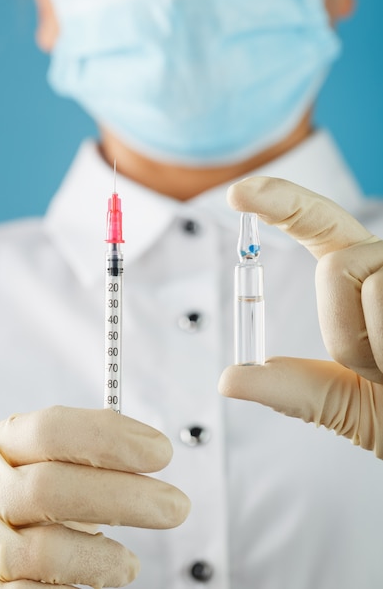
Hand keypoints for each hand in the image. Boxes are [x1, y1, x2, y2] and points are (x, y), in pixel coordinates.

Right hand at [0, 406, 189, 586]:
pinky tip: (90, 582)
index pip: (53, 429)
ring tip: (129, 565)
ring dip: (101, 558)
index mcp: (1, 444)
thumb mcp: (34, 459)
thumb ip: (80, 454)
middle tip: (175, 506)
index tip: (161, 452)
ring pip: (43, 550)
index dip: (111, 438)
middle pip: (53, 488)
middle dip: (125, 497)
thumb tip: (144, 449)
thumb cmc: (16, 492)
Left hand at [219, 177, 382, 455]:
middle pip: (336, 267)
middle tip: (382, 372)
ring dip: (377, 349)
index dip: (278, 201)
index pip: (318, 225)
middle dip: (344, 332)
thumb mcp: (344, 402)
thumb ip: (291, 388)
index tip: (237, 194)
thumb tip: (229, 379)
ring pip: (369, 286)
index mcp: (366, 279)